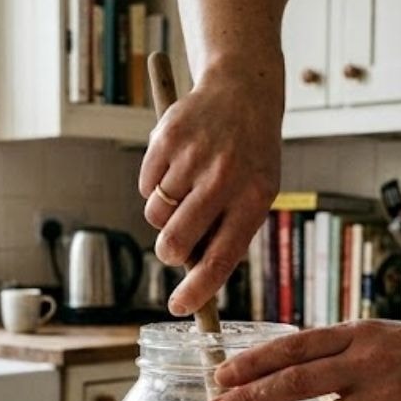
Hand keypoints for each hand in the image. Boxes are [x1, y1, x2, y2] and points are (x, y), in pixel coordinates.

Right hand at [138, 62, 282, 314]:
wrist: (242, 92)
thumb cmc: (249, 156)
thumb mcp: (256, 192)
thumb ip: (228, 232)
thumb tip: (192, 276)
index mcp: (253, 198)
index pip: (220, 257)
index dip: (197, 290)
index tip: (179, 307)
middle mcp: (223, 177)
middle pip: (174, 242)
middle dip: (168, 252)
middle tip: (173, 247)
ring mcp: (193, 156)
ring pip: (155, 215)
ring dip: (163, 213)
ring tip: (186, 189)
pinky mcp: (165, 137)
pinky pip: (144, 186)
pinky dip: (153, 185)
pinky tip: (176, 166)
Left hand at [206, 321, 400, 400]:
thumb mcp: (385, 336)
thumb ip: (341, 349)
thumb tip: (287, 366)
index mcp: (359, 333)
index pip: (294, 345)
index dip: (253, 362)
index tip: (220, 375)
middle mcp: (367, 363)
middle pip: (295, 381)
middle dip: (248, 399)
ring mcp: (385, 398)